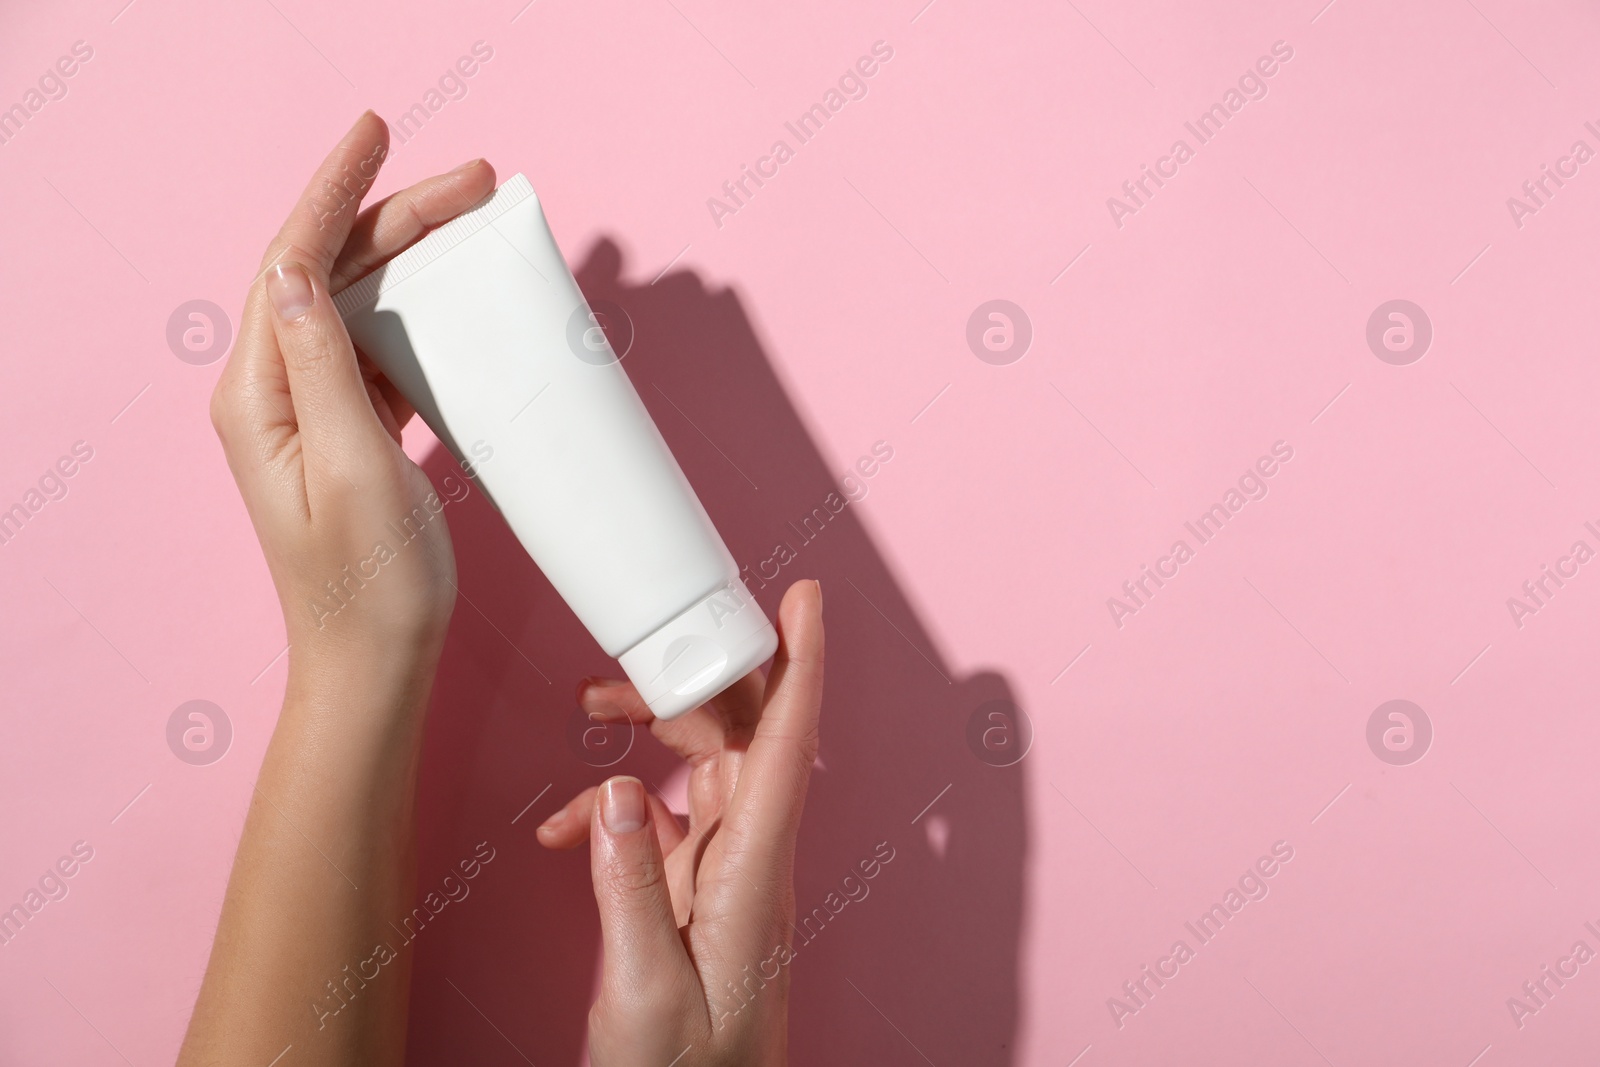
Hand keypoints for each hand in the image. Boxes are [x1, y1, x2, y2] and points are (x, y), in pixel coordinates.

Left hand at [210, 112, 495, 688]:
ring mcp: (314, 413)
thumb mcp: (348, 468)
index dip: (334, 190)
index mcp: (260, 396)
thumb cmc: (369, 583)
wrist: (377, 663)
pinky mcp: (351, 432)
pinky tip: (456, 299)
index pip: (290, 263)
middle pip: (331, 273)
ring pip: (360, 305)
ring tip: (471, 222)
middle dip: (395, 216)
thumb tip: (295, 268)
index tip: (376, 132)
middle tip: (473, 181)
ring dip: (413, 259)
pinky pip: (382, 349)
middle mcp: (276, 393)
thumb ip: (322, 366)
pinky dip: (421, 313)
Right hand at [537, 580, 824, 1065]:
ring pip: (706, 760)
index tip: (806, 597)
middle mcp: (754, 856)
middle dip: (697, 672)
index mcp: (755, 874)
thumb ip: (628, 887)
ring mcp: (730, 867)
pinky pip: (667, 814)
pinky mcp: (702, 884)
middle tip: (638, 640)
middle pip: (744, 731)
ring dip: (652, 722)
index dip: (803, 663)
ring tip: (587, 701)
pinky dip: (616, 805)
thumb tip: (616, 790)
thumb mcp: (641, 991)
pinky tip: (564, 828)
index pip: (789, 746)